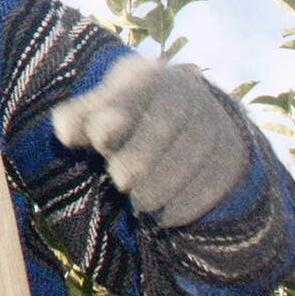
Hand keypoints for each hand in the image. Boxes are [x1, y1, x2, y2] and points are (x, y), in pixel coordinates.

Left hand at [50, 56, 248, 227]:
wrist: (190, 110)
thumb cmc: (129, 112)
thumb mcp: (102, 106)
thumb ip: (78, 118)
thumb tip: (63, 132)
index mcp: (147, 78)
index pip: (134, 93)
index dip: (116, 117)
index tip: (98, 141)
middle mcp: (186, 95)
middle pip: (167, 122)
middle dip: (141, 156)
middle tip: (118, 182)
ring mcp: (213, 123)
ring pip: (194, 153)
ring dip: (164, 184)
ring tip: (139, 203)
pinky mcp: (231, 154)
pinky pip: (215, 180)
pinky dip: (189, 203)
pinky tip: (165, 218)